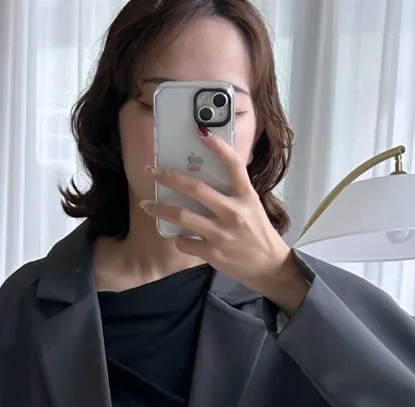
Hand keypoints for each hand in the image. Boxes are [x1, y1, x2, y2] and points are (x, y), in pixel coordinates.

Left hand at [141, 131, 309, 311]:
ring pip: (183, 216)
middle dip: (169, 178)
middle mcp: (233, 212)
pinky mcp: (213, 252)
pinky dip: (179, 239)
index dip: (218, 146)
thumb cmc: (258, 233)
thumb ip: (232, 193)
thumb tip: (205, 176)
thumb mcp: (251, 206)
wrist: (268, 265)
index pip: (233, 165)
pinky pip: (185, 242)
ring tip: (147, 205)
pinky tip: (178, 237)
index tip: (201, 132)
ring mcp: (221, 233)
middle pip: (196, 189)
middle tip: (152, 172)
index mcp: (245, 196)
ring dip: (160, 209)